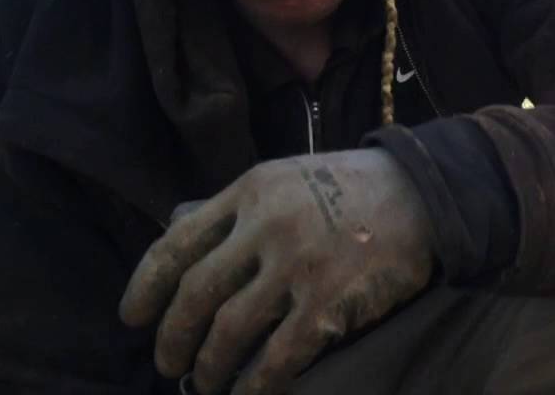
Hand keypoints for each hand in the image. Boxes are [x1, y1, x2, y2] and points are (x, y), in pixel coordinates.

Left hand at [119, 148, 434, 394]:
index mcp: (249, 192)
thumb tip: (177, 238)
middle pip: (195, 294)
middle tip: (167, 363)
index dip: (144, 287)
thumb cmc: (348, 187)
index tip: (132, 317)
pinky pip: (276, 358)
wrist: (422, 194)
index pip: (175, 244)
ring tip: (203, 382)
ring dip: (207, 367)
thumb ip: (235, 210)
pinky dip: (253, 385)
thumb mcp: (283, 179)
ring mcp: (298, 265)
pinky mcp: (329, 303)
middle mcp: (267, 226)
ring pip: (228, 331)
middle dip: (172, 338)